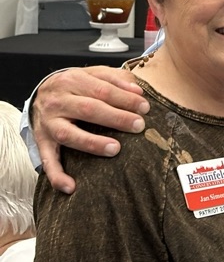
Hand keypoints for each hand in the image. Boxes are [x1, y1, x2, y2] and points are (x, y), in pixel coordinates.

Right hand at [32, 66, 148, 193]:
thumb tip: (138, 92)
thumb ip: (116, 79)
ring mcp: (48, 123)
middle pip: (88, 109)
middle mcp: (57, 101)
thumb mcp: (94, 74)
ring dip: (92, 143)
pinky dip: (57, 175)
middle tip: (138, 126)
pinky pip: (47, 161)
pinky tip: (71, 187)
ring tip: (115, 149)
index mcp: (72, 80)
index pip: (102, 90)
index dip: (125, 99)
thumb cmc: (75, 86)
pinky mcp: (41, 142)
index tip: (145, 108)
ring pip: (69, 134)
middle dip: (116, 118)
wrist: (40, 93)